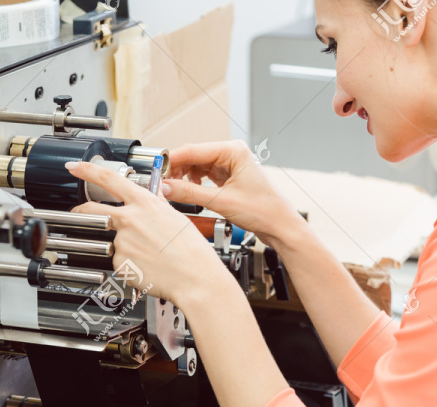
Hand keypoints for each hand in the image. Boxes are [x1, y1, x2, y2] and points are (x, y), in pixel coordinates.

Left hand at [65, 160, 232, 308]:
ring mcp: (122, 242)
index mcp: (144, 203)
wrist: (195, 277)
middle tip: (80, 213)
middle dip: (81, 210)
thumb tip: (151, 198)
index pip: (108, 179)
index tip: (75, 166)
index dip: (87, 170)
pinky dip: (129, 263)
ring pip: (112, 240)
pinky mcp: (120, 263)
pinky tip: (147, 266)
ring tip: (147, 254)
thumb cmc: (191, 250)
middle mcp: (129, 219)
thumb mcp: (175, 216)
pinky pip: (119, 260)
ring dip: (123, 245)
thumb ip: (155, 205)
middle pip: (91, 209)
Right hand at [163, 141, 303, 247]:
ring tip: (174, 191)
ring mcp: (230, 165)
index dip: (172, 160)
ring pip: (197, 167)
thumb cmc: (264, 210)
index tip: (156, 170)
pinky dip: (194, 184)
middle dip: (176, 171)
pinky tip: (189, 193)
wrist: (280, 226)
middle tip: (162, 184)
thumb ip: (190, 194)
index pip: (193, 150)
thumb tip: (165, 187)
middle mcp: (232, 154)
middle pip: (193, 157)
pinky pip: (204, 176)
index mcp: (233, 151)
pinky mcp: (229, 178)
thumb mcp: (221, 202)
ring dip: (184, 178)